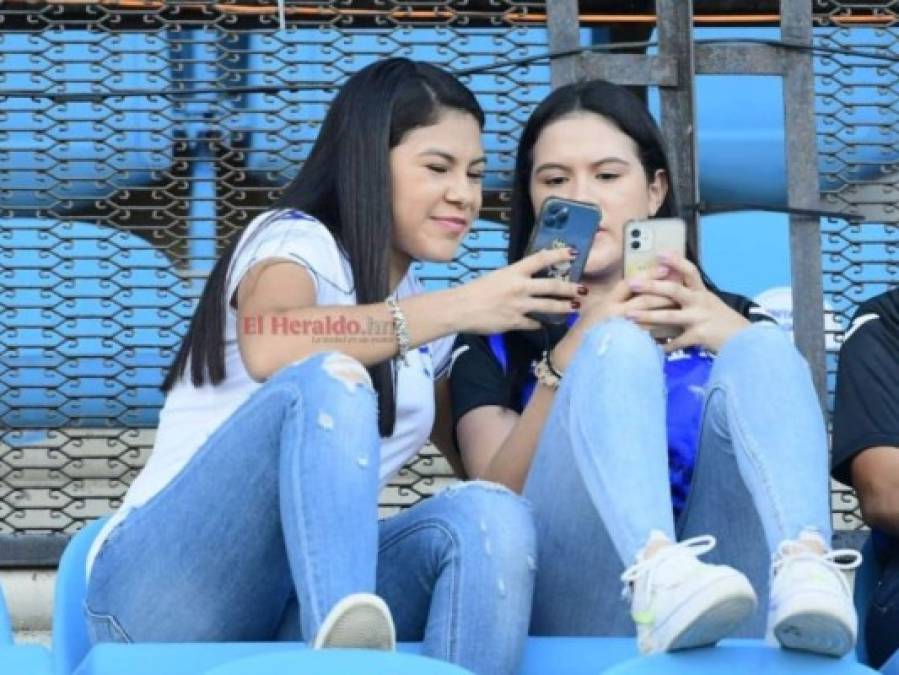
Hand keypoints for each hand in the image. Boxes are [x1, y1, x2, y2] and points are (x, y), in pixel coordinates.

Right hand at [455, 247, 583, 333]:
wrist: (460, 308)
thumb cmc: (474, 291)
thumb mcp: (496, 277)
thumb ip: (514, 279)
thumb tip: (527, 282)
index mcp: (513, 272)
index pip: (541, 259)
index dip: (559, 255)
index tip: (573, 252)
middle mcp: (520, 287)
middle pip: (552, 285)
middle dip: (570, 288)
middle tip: (582, 289)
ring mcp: (519, 305)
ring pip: (549, 306)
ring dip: (564, 307)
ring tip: (575, 308)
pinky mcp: (515, 322)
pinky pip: (533, 323)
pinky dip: (539, 324)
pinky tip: (543, 324)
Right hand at [551, 271, 673, 370]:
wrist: (570, 359)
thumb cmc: (583, 337)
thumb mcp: (595, 314)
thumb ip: (613, 305)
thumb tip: (633, 297)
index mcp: (606, 302)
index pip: (629, 283)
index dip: (647, 274)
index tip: (664, 269)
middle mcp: (611, 312)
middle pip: (643, 298)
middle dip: (664, 293)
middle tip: (681, 288)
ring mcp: (618, 328)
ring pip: (648, 317)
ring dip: (666, 312)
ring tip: (681, 308)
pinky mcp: (623, 343)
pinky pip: (645, 337)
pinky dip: (659, 334)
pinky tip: (672, 334)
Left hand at [624, 253, 749, 352]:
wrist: (742, 339)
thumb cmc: (719, 320)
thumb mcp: (707, 302)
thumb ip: (689, 294)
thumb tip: (667, 283)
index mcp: (701, 292)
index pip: (689, 271)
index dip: (675, 261)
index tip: (659, 253)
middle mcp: (700, 302)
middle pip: (674, 290)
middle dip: (651, 286)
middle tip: (632, 283)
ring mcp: (699, 319)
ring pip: (669, 316)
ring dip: (647, 315)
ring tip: (630, 315)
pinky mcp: (699, 336)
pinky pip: (675, 341)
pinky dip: (661, 345)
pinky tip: (648, 346)